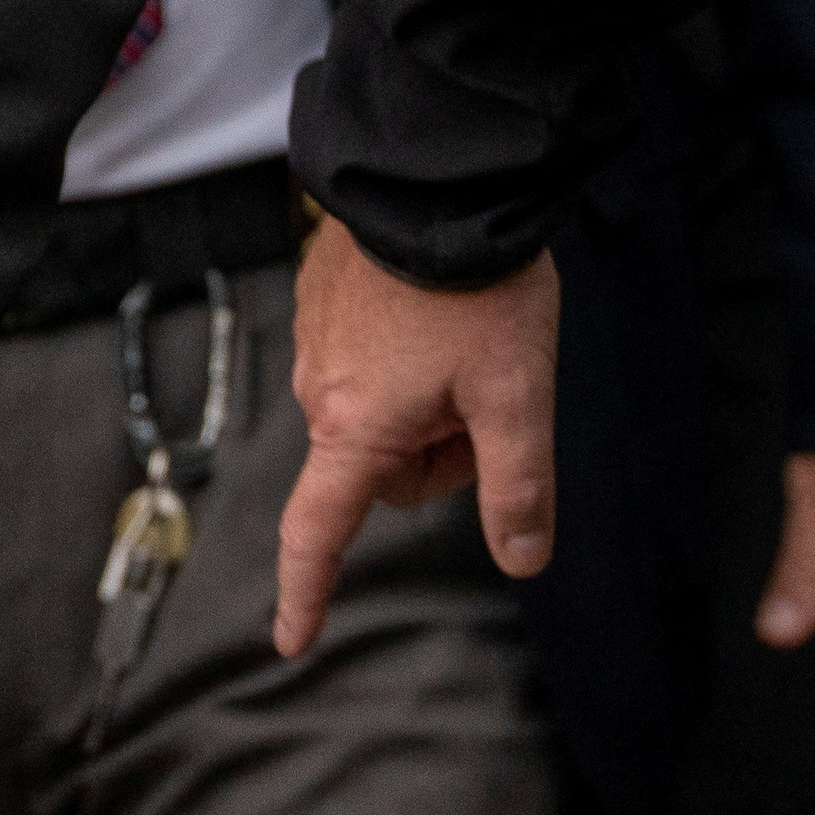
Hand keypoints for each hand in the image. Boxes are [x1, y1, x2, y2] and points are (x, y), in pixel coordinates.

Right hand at [272, 227, 559, 655]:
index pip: (319, 529)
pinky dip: (406, 352)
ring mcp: (316, 337)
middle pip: (382, 466)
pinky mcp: (323, 295)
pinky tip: (440, 307)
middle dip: (439, 450)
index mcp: (357, 427)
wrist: (435, 174)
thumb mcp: (519, 396)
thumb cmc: (477, 291)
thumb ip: (518, 487)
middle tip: (490, 396)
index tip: (292, 639)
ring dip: (426, 398)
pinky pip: (365, 357)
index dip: (306, 591)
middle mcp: (321, 389)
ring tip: (470, 337)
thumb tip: (522, 559)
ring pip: (379, 410)